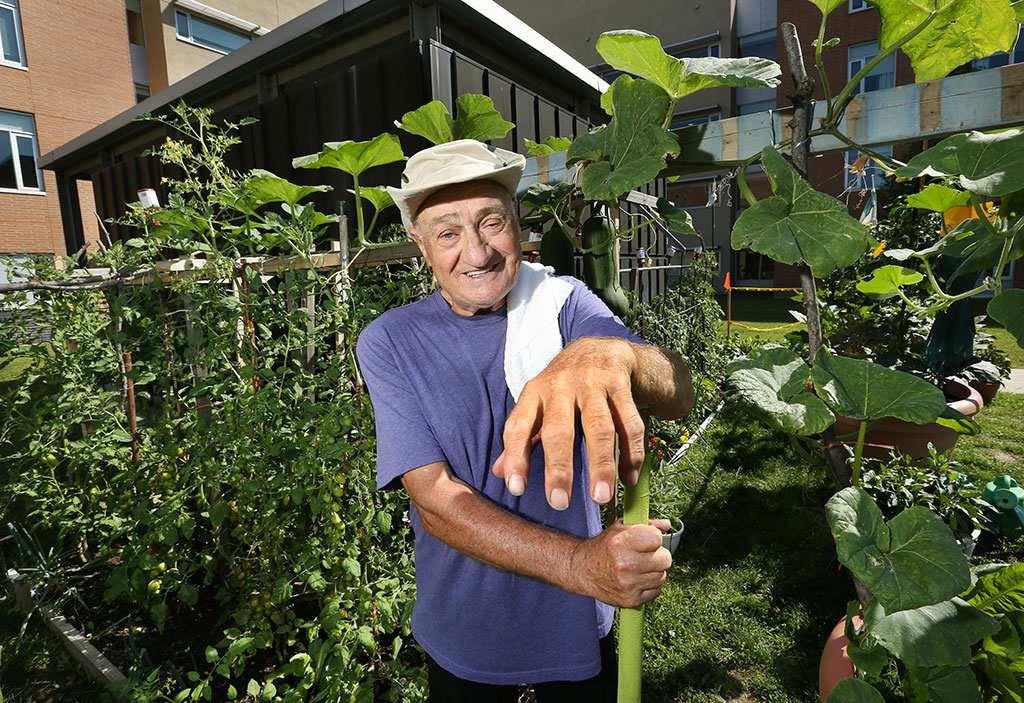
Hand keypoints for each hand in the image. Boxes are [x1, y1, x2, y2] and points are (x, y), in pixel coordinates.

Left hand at [492, 337, 645, 509]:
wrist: (603, 347)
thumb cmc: (564, 386)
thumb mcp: (538, 403)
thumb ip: (522, 437)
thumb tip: (499, 473)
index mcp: (535, 393)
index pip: (519, 426)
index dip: (516, 457)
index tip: (516, 488)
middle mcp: (561, 386)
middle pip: (559, 429)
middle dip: (559, 467)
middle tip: (559, 502)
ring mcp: (593, 383)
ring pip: (599, 428)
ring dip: (601, 464)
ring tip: (601, 497)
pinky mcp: (621, 384)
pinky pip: (629, 423)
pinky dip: (632, 454)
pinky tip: (629, 480)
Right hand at [567, 519, 671, 607]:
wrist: (583, 570)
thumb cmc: (603, 547)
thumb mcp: (619, 528)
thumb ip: (645, 524)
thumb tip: (667, 525)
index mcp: (621, 542)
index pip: (657, 538)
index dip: (653, 537)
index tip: (646, 539)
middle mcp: (624, 564)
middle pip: (665, 559)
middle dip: (658, 555)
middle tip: (646, 554)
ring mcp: (628, 584)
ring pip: (662, 576)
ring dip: (654, 571)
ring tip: (640, 567)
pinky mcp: (631, 600)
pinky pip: (656, 591)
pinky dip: (650, 585)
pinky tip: (637, 579)